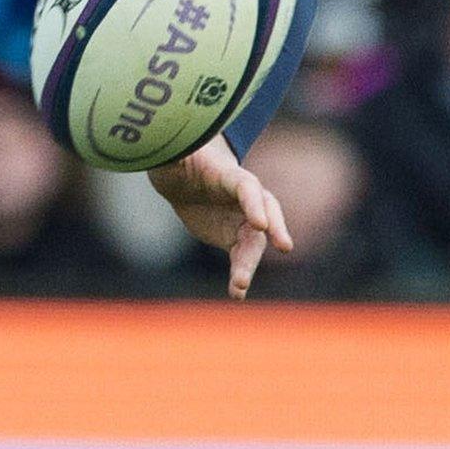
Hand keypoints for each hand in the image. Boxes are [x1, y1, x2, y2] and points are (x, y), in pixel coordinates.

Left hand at [148, 135, 291, 299]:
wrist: (184, 177)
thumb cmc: (179, 158)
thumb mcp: (173, 153)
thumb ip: (173, 154)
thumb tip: (166, 153)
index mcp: (229, 173)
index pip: (248, 187)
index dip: (255, 203)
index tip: (260, 223)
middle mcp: (244, 198)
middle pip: (265, 214)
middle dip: (276, 229)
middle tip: (284, 246)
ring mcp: (242, 220)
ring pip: (254, 243)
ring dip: (249, 264)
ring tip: (239, 286)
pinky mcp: (234, 238)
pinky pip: (242, 259)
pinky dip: (240, 276)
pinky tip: (236, 294)